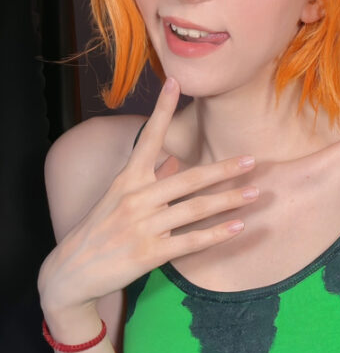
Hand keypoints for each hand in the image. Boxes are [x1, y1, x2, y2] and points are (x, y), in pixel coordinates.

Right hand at [39, 77, 256, 326]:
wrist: (72, 271)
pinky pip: (190, 241)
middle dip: (223, 169)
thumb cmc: (98, 231)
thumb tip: (174, 159)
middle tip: (251, 160)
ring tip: (254, 194)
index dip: (161, 109)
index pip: (148, 137)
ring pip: (195, 209)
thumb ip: (148, 178)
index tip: (175, 81)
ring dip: (228, 201)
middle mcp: (136, 198)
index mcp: (127, 180)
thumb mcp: (117, 198)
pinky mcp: (149, 253)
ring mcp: (143, 226)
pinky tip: (238, 227)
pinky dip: (216, 234)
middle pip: (188, 179)